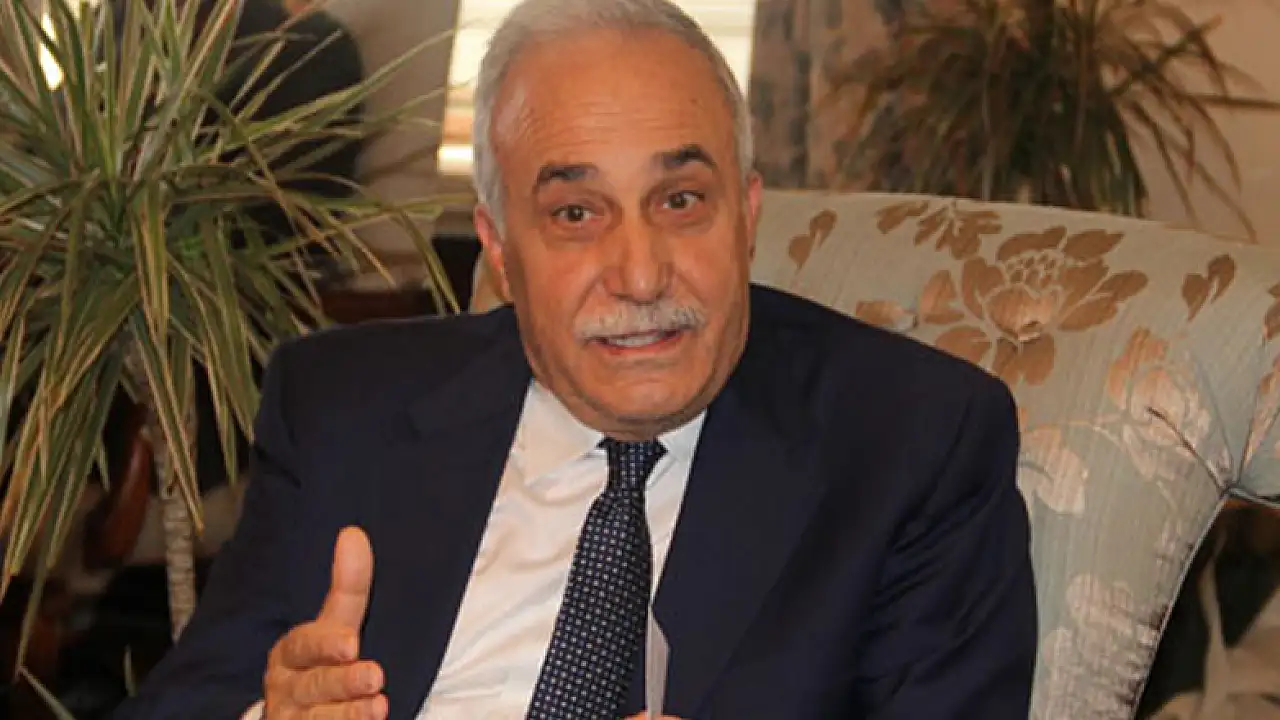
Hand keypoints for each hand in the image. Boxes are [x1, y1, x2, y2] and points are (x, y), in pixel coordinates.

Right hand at [264, 527, 385, 718]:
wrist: (299, 713)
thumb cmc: (322, 660)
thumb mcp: (336, 623)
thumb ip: (348, 586)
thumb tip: (353, 534)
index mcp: (292, 652)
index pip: (305, 644)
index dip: (326, 644)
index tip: (351, 643)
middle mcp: (288, 686)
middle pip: (314, 684)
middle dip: (343, 680)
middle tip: (374, 675)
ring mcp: (295, 718)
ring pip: (319, 717)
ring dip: (348, 713)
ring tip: (378, 706)